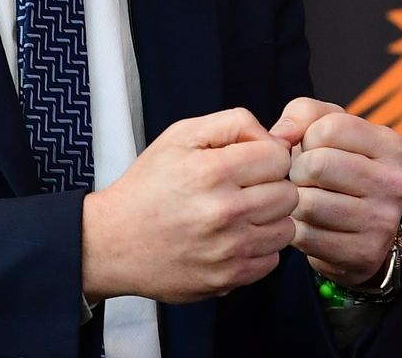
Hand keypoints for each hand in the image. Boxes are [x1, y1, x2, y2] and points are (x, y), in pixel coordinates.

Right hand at [82, 107, 298, 303]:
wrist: (113, 242)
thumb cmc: (148, 185)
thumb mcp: (180, 136)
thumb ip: (233, 124)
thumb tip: (277, 138)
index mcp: (211, 170)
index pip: (279, 157)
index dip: (267, 155)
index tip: (249, 163)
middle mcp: (224, 211)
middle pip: (288, 194)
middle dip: (270, 187)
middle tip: (243, 190)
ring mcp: (228, 249)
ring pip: (286, 228)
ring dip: (268, 220)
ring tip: (239, 215)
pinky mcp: (228, 278)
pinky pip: (272, 260)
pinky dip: (258, 249)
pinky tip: (233, 239)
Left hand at [268, 97, 401, 286]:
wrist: (354, 229)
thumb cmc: (333, 165)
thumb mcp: (324, 128)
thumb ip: (302, 114)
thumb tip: (279, 136)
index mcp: (390, 145)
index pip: (330, 127)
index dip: (306, 137)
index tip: (310, 149)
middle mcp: (395, 183)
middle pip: (318, 165)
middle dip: (296, 171)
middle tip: (301, 179)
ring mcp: (383, 221)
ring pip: (309, 203)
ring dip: (294, 202)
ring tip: (304, 200)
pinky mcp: (365, 253)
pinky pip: (307, 236)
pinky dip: (297, 229)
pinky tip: (309, 224)